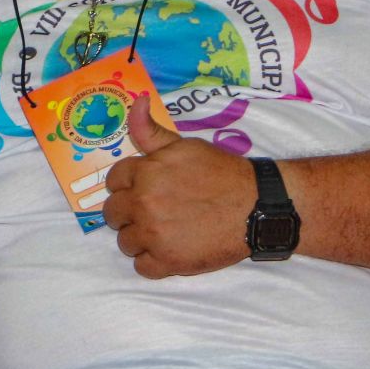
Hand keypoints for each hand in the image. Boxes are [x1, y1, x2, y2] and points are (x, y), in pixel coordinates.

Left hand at [101, 94, 253, 277]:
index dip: (128, 185)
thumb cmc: (222, 173)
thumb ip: (151, 130)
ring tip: (164, 231)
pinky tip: (170, 250)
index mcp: (145, 172)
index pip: (113, 181)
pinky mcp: (168, 262)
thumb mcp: (184, 146)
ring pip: (124, 242)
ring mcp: (154, 235)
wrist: (257, 206)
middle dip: (129, 212)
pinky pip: (142, 267)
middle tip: (153, 212)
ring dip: (140, 238)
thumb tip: (135, 101)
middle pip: (112, 214)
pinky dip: (153, 261)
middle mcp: (144, 203)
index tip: (144, 190)